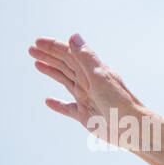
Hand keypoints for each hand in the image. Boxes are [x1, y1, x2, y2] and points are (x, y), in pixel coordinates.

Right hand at [28, 33, 149, 149]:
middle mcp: (88, 83)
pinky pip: (67, 108)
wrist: (132, 128)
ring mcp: (86, 98)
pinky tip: (48, 101)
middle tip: (31, 49)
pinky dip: (58, 105)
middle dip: (49, 56)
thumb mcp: (100, 77)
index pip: (70, 55)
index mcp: (92, 72)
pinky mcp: (85, 116)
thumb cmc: (119, 102)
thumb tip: (73, 35)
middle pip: (65, 65)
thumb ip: (86, 58)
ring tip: (37, 64)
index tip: (37, 42)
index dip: (54, 47)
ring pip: (64, 81)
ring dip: (51, 72)